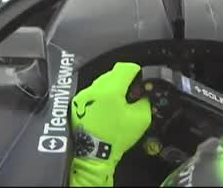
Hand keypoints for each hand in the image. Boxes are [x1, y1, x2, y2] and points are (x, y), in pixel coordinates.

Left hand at [69, 63, 150, 186]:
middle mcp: (95, 89)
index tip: (140, 78)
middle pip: (113, 73)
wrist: (94, 154)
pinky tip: (107, 109)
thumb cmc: (116, 137)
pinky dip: (102, 96)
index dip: (136, 71)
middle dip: (124, 80)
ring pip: (102, 82)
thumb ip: (144, 100)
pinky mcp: (78, 103)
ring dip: (112, 88)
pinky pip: (93, 92)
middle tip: (131, 93)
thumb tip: (143, 92)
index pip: (126, 68)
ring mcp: (84, 95)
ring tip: (119, 103)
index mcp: (111, 90)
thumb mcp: (140, 119)